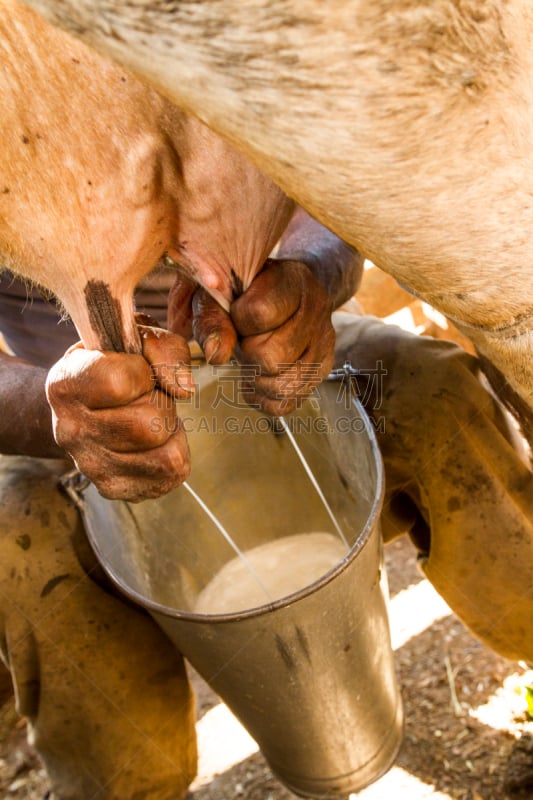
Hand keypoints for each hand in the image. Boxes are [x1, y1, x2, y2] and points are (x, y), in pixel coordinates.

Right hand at [46, 325, 193, 501]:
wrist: (85, 405)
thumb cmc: (116, 364)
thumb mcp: (136, 338)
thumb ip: (164, 350)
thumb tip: (184, 389)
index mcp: (66, 385)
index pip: (119, 383)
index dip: (143, 372)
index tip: (136, 370)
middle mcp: (70, 431)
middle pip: (150, 425)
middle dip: (162, 404)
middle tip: (147, 397)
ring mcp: (90, 465)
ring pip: (165, 454)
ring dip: (170, 430)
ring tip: (150, 416)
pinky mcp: (115, 488)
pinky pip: (172, 473)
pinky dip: (175, 451)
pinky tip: (154, 440)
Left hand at [168, 259, 335, 414]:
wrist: (287, 288)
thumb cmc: (246, 290)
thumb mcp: (222, 292)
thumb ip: (212, 320)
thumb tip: (217, 357)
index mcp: (293, 281)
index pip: (259, 314)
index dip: (238, 322)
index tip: (239, 314)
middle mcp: (317, 310)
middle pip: (271, 358)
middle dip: (248, 355)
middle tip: (246, 341)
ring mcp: (324, 342)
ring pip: (281, 387)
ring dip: (255, 380)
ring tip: (251, 360)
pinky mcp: (324, 369)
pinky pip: (286, 403)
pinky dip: (263, 398)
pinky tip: (257, 378)